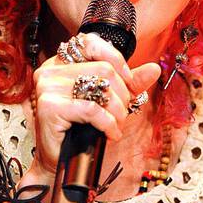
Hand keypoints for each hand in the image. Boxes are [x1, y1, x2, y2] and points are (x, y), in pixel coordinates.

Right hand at [30, 32, 161, 174]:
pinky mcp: (49, 106)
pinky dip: (108, 123)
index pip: (91, 42)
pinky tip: (110, 134)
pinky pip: (92, 109)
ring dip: (118, 111)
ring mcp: (47, 87)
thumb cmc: (81, 130)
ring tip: (116, 126)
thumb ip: (129, 84)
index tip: (128, 83)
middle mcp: (51, 70)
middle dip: (122, 95)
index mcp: (61, 63)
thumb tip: (154, 68)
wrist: (60, 161)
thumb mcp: (108, 102)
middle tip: (122, 114)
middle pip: (103, 68)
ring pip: (101, 87)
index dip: (117, 60)